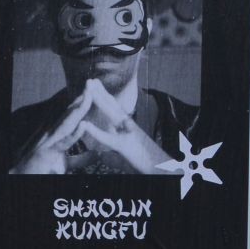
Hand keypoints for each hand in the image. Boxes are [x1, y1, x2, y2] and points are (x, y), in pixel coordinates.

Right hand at [11, 83, 99, 174]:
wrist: (24, 176)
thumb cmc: (42, 169)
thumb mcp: (65, 162)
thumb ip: (81, 159)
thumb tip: (95, 155)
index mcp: (58, 133)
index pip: (72, 114)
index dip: (82, 102)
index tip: (93, 89)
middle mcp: (53, 133)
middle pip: (70, 113)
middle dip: (82, 98)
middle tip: (93, 83)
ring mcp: (50, 140)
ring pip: (67, 122)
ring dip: (78, 109)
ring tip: (88, 95)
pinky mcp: (48, 151)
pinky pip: (64, 141)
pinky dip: (74, 133)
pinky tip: (83, 125)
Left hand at [67, 78, 181, 175]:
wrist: (165, 169)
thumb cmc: (150, 163)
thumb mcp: (131, 152)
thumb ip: (117, 149)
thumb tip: (104, 153)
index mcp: (131, 127)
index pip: (116, 109)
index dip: (106, 97)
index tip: (97, 86)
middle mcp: (130, 127)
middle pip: (114, 106)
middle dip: (101, 92)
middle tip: (90, 79)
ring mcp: (129, 135)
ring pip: (112, 114)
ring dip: (99, 100)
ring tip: (89, 89)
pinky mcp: (125, 147)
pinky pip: (108, 139)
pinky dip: (96, 132)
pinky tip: (85, 124)